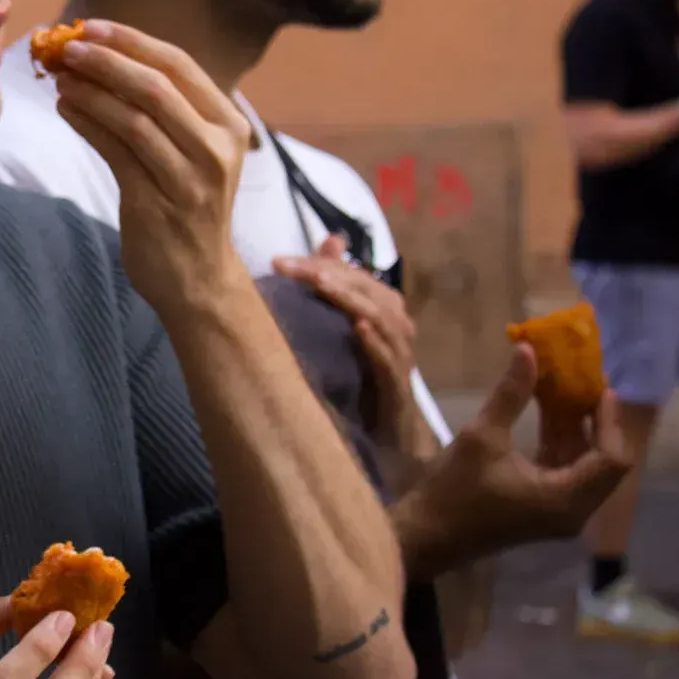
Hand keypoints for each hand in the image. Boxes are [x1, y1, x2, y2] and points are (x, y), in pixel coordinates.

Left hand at [49, 20, 250, 312]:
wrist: (197, 278)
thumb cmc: (185, 204)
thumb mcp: (190, 150)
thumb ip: (162, 108)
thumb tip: (101, 57)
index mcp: (229, 124)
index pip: (179, 65)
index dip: (132, 41)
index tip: (90, 25)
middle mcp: (217, 147)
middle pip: (156, 87)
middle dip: (107, 60)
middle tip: (66, 46)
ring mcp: (191, 178)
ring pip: (134, 119)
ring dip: (90, 92)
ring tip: (59, 77)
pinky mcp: (158, 204)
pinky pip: (116, 152)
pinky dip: (87, 124)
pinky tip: (65, 109)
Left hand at [274, 235, 432, 468]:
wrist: (382, 438)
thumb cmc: (358, 380)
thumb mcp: (336, 332)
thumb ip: (332, 288)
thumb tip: (330, 240)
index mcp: (384, 310)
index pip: (353, 276)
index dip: (318, 264)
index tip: (277, 262)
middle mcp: (397, 328)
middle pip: (368, 290)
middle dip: (328, 274)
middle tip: (290, 267)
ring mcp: (401, 357)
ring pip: (382, 318)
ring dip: (350, 299)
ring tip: (320, 283)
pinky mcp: (398, 388)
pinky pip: (390, 361)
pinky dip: (375, 343)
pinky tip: (358, 329)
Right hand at [395, 345, 631, 576]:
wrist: (425, 535)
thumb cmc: (454, 491)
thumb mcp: (482, 437)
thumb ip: (511, 394)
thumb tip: (527, 350)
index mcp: (565, 498)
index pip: (611, 458)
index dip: (609, 420)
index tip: (599, 387)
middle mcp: (572, 511)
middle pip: (604, 463)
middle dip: (596, 422)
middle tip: (585, 384)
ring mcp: (559, 514)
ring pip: (584, 467)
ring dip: (576, 431)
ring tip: (565, 391)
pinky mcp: (543, 511)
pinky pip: (565, 474)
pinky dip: (559, 445)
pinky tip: (546, 415)